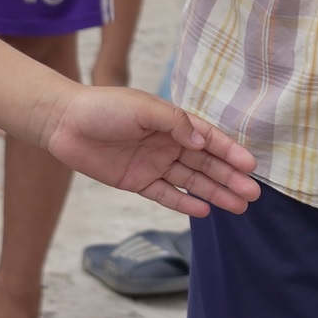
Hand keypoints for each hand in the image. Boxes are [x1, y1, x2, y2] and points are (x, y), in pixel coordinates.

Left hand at [40, 83, 258, 217]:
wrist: (64, 123)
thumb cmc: (104, 107)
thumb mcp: (142, 108)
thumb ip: (175, 123)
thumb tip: (203, 142)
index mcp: (172, 122)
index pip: (209, 139)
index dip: (230, 152)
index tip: (251, 166)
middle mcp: (167, 144)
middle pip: (205, 164)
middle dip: (230, 178)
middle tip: (253, 195)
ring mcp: (154, 164)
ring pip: (191, 181)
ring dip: (215, 192)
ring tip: (239, 206)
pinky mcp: (137, 181)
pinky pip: (166, 194)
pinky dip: (185, 202)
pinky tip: (205, 210)